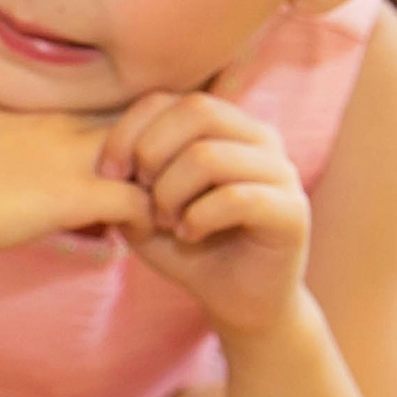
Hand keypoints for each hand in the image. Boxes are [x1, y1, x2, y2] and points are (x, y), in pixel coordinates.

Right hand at [0, 107, 151, 264]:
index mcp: (27, 114)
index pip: (93, 110)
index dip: (115, 136)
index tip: (115, 166)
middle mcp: (57, 126)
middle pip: (135, 118)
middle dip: (150, 151)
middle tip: (148, 187)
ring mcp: (68, 158)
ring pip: (150, 153)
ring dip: (156, 182)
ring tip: (150, 210)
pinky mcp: (74, 196)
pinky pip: (139, 201)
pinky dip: (146, 219)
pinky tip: (133, 236)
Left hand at [100, 91, 308, 339]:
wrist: (234, 296)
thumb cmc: (186, 243)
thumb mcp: (141, 206)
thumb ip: (125, 177)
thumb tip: (104, 157)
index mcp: (222, 125)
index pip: (166, 100)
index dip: (127, 132)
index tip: (108, 175)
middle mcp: (258, 137)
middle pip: (196, 110)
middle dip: (151, 154)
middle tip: (141, 196)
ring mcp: (280, 170)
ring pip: (208, 156)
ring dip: (170, 194)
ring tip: (167, 222)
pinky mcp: (292, 209)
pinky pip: (236, 198)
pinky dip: (198, 218)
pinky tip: (190, 235)